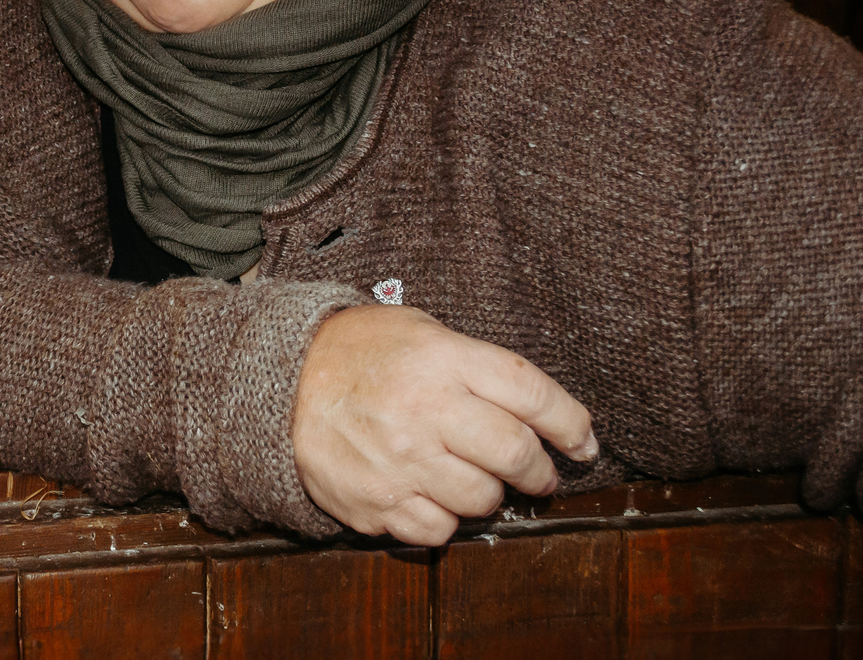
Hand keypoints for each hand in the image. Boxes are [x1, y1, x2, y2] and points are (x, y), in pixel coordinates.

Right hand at [292, 304, 596, 545]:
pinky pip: (438, 531)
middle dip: (538, 469)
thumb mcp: (422, 332)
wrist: (280, 381)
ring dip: (487, 492)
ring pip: (482, 500)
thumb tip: (549, 419)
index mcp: (441, 359)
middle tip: (534, 470)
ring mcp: (399, 461)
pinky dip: (444, 518)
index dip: (572, 425)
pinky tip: (429, 492)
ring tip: (467, 474)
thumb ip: (480, 367)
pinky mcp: (375, 502)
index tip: (582, 443)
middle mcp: (424, 410)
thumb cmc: (361, 353)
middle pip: (516, 454)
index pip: (533, 396)